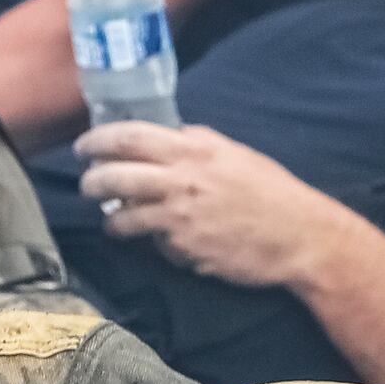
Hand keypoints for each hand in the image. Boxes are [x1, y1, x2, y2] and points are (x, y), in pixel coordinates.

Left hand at [75, 120, 353, 287]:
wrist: (300, 236)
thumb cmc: (272, 193)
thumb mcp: (235, 154)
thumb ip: (198, 144)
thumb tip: (168, 136)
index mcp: (196, 149)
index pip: (130, 135)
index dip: (98, 140)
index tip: (84, 146)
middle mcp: (183, 179)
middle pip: (114, 175)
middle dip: (90, 181)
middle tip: (86, 184)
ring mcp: (181, 216)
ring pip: (123, 216)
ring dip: (111, 219)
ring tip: (112, 221)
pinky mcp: (185, 248)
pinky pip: (154, 244)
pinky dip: (150, 243)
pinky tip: (158, 241)